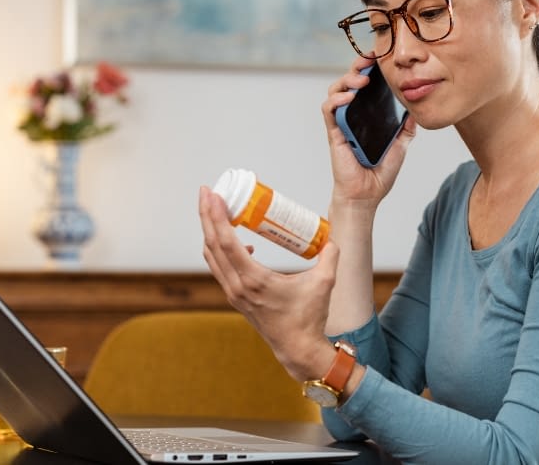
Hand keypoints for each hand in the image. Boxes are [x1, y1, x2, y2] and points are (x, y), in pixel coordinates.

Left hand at [198, 186, 339, 380]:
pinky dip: (221, 249)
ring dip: (211, 231)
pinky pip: (220, 267)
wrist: (298, 348)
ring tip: (214, 210)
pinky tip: (239, 243)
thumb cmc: (309, 317)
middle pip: (212, 244)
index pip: (227, 242)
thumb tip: (331, 238)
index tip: (213, 195)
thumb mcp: (324, 283)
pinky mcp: (237, 297)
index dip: (217, 216)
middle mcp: (238, 286)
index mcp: (254, 280)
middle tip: (207, 191)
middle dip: (207, 216)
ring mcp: (234, 292)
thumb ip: (329, 256)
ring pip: (212, 256)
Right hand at [321, 56, 417, 210]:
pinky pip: (329, 111)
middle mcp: (352, 115)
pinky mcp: (334, 133)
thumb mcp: (400, 145)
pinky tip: (348, 96)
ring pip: (335, 91)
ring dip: (347, 80)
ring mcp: (342, 123)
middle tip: (369, 59)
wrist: (367, 194)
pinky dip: (336, 100)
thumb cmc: (380, 172)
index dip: (369, 68)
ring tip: (362, 79)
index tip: (380, 56)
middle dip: (357, 66)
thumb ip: (406, 127)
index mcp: (367, 115)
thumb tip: (416, 110)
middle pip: (348, 82)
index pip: (365, 85)